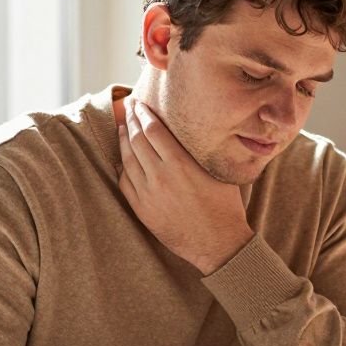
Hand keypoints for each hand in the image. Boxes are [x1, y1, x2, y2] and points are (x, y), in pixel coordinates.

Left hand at [117, 96, 253, 274]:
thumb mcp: (217, 173)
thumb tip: (192, 131)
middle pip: (137, 140)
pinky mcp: (142, 210)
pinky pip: (124, 182)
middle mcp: (161, 176)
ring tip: (123, 128)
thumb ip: (199, 152)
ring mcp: (148, 194)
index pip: (154, 129)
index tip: (139, 102)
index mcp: (181, 163)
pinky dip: (120, 167)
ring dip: (123, 140)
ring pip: (127, 159)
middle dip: (131, 120)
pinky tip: (121, 158)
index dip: (144, 113)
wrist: (219, 243)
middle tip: (128, 107)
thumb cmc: (225, 207)